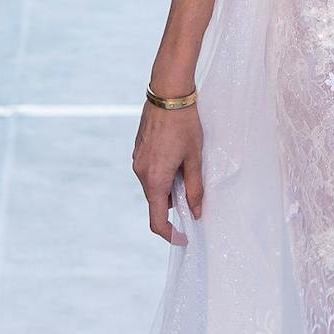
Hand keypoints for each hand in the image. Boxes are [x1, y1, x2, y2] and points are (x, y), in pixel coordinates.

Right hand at [133, 100, 203, 243]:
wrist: (167, 95)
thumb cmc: (184, 125)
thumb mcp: (195, 158)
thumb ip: (194, 188)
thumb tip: (196, 212)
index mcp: (155, 179)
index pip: (157, 220)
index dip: (170, 234)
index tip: (184, 237)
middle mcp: (141, 173)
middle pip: (156, 202)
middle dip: (174, 206)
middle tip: (195, 197)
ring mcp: (137, 161)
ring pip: (153, 186)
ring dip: (169, 188)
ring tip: (188, 169)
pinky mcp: (138, 151)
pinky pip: (149, 172)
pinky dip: (163, 175)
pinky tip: (177, 158)